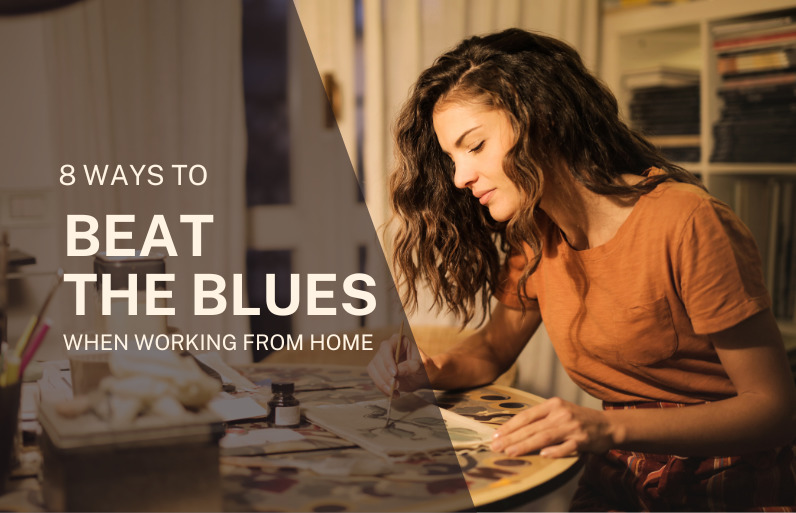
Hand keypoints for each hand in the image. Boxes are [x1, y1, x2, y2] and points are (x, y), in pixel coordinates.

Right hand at [367, 333, 429, 396]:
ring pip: (373, 370)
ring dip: (382, 383)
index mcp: (398, 341)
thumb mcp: (422, 365)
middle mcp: (387, 348)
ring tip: (394, 391)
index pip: (386, 348)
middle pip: (377, 360)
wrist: (423, 376)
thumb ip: (411, 366)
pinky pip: (376, 380)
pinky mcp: (379, 371)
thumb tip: (398, 371)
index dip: (388, 360)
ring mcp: (381, 360)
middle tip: (395, 385)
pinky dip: (383, 389)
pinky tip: (394, 394)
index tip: (394, 374)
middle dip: (385, 375)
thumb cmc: (424, 366)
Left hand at [490, 397, 616, 457]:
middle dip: (511, 438)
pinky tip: (542, 455)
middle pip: (532, 427)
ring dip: (525, 446)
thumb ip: (540, 418)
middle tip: (496, 446)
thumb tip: (513, 430)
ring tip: (510, 452)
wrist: (607, 425)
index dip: (510, 426)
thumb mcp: (558, 412)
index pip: (526, 415)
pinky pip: (566, 447)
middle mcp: (561, 414)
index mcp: (553, 404)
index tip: (495, 435)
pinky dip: (554, 451)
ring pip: (544, 437)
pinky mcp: (582, 441)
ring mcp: (572, 427)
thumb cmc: (577, 419)